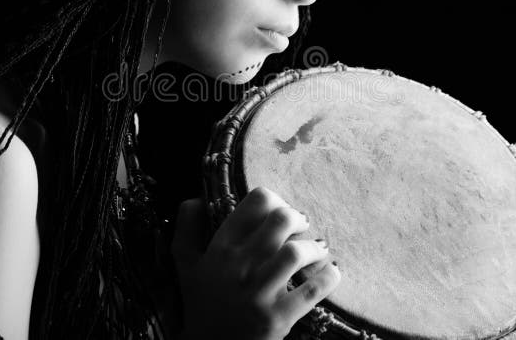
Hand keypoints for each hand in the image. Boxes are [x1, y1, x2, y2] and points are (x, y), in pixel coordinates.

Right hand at [171, 186, 340, 339]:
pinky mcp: (278, 317)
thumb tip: (197, 198)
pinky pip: (313, 289)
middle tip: (301, 227)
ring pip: (297, 252)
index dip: (275, 199)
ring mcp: (259, 293)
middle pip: (282, 220)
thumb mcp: (185, 264)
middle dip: (298, 218)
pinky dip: (329, 276)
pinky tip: (330, 272)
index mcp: (220, 248)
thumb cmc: (201, 303)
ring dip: (315, 247)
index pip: (256, 202)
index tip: (278, 211)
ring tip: (316, 250)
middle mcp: (239, 266)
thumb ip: (186, 227)